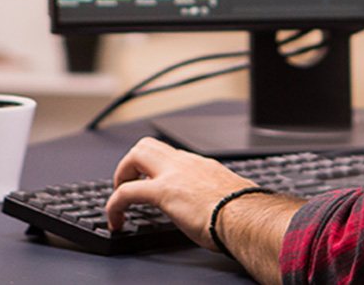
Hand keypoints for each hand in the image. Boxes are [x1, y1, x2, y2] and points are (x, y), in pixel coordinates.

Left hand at [105, 137, 254, 249]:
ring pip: (135, 155)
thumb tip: (226, 209)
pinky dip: (114, 205)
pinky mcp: (163, 192)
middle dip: (132, 164)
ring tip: (120, 200)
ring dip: (121, 175)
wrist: (248, 217)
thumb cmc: (247, 213)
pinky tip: (116, 220)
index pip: (172, 156)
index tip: (154, 184)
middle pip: (149, 145)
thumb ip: (222, 197)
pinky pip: (126, 192)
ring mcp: (174, 174)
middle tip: (129, 185)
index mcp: (204, 166)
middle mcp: (187, 163)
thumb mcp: (232, 198)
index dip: (157, 169)